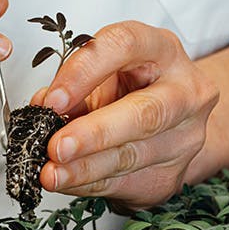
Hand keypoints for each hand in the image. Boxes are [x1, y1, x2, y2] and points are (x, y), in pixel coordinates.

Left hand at [32, 21, 218, 210]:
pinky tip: (68, 181)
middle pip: (144, 113)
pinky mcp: (174, 173)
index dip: (84, 72)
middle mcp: (184, 89)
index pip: (124, 45)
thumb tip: (42, 106)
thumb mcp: (105, 73)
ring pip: (131, 156)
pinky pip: (126, 182)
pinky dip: (90, 184)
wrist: (173, 118)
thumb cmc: (133, 85)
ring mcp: (185, 135)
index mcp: (161, 49)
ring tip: (52, 172)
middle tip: (57, 146)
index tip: (54, 99)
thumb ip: (75, 86)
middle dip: (94, 133)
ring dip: (84, 168)